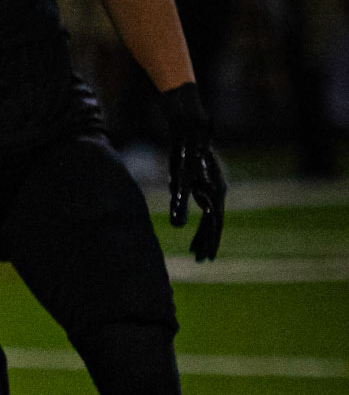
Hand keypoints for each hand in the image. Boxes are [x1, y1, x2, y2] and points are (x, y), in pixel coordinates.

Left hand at [161, 83, 225, 262]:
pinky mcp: (205, 187)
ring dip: (204, 236)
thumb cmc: (185, 155)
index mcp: (215, 193)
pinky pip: (205, 211)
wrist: (190, 133)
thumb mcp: (180, 180)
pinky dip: (200, 224)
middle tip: (203, 261)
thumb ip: (180, 203)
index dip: (211, 242)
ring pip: (210, 219)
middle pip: (214, 223)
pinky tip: (192, 235)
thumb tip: (177, 227)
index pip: (215, 223)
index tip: (207, 257)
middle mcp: (218, 193)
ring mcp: (213, 190)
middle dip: (208, 243)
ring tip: (196, 254)